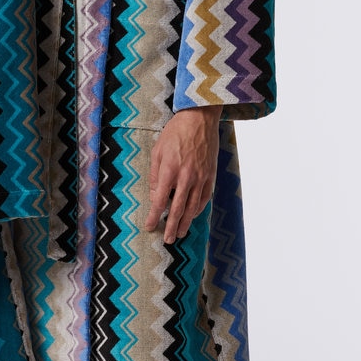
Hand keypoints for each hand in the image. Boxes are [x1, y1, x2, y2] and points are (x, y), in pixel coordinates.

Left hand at [143, 108, 219, 243]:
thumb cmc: (175, 133)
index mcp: (170, 170)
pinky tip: (192, 216)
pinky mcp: (210, 175)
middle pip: (177, 209)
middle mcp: (186, 177)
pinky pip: (204, 198)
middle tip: (167, 240)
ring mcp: (200, 177)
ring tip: (179, 233)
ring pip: (192, 207)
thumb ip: (155, 175)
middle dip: (171, 226)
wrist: (200, 120)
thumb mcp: (158, 150)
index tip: (149, 226)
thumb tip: (155, 196)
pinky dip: (198, 210)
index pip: (160, 200)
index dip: (154, 216)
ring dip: (185, 222)